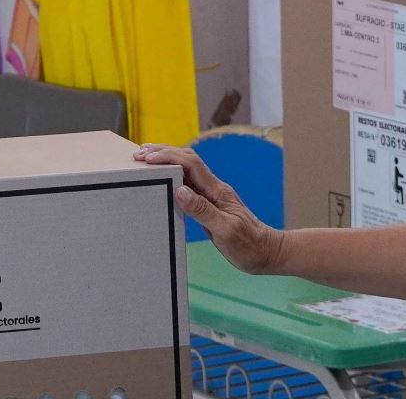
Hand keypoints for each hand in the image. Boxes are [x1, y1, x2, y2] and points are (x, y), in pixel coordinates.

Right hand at [135, 144, 283, 274]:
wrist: (267, 253)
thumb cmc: (249, 246)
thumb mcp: (226, 231)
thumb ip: (203, 211)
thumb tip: (179, 190)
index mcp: (217, 191)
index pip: (191, 165)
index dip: (168, 157)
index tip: (147, 158)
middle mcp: (213, 188)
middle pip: (187, 160)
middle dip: (163, 153)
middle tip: (138, 154)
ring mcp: (211, 196)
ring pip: (186, 171)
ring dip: (166, 162)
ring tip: (145, 160)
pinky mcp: (208, 205)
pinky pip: (187, 185)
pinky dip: (171, 177)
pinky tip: (162, 181)